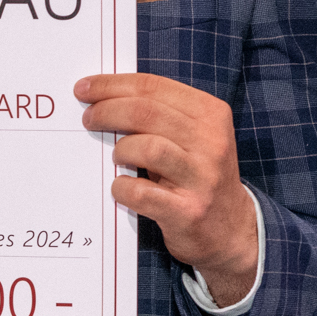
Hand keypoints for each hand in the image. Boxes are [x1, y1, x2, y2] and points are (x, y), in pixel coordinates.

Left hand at [77, 72, 259, 306]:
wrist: (232, 230)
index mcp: (211, 114)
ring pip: (148, 148)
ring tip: (116, 158)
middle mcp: (211, 142)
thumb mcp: (192, 137)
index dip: (113, 85)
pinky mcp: (188, 211)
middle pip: (146, 112)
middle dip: (107, 111)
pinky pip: (142, 192)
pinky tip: (121, 188)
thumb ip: (160, 115)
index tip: (84, 88)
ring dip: (121, 150)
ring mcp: (202, 178)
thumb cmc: (198, 176)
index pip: (154, 87)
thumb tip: (103, 98)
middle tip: (88, 119)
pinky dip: (122, 188)